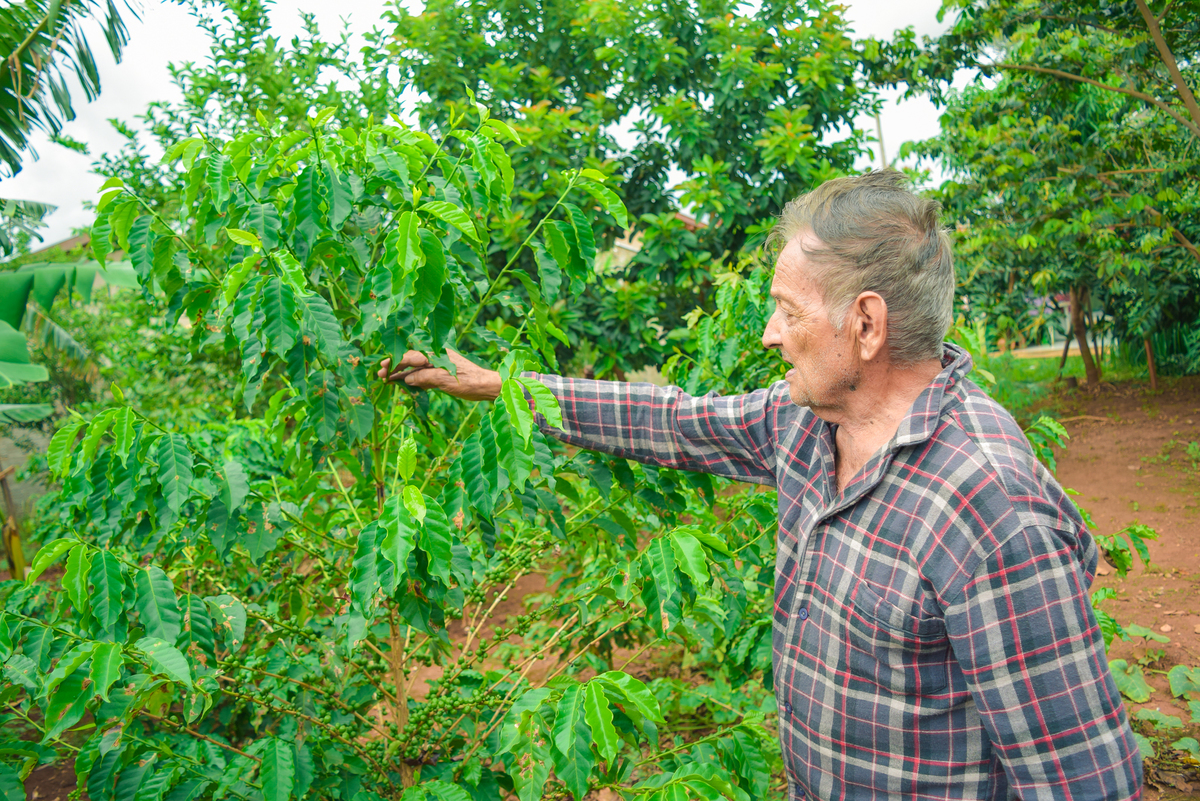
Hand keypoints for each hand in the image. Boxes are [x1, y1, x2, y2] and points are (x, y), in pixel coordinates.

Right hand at [377, 349, 501, 401]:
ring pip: (415, 368)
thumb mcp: (445, 380)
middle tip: (380, 374)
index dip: (396, 362)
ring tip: (387, 379)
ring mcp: (438, 366)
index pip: (411, 356)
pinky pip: (423, 375)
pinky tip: (403, 384)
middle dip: (395, 367)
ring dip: (401, 374)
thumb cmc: (469, 381)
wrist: (487, 386)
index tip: (384, 368)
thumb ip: (425, 377)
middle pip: (411, 360)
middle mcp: (436, 357)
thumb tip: (407, 378)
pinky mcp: (441, 375)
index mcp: (436, 354)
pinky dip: (413, 380)